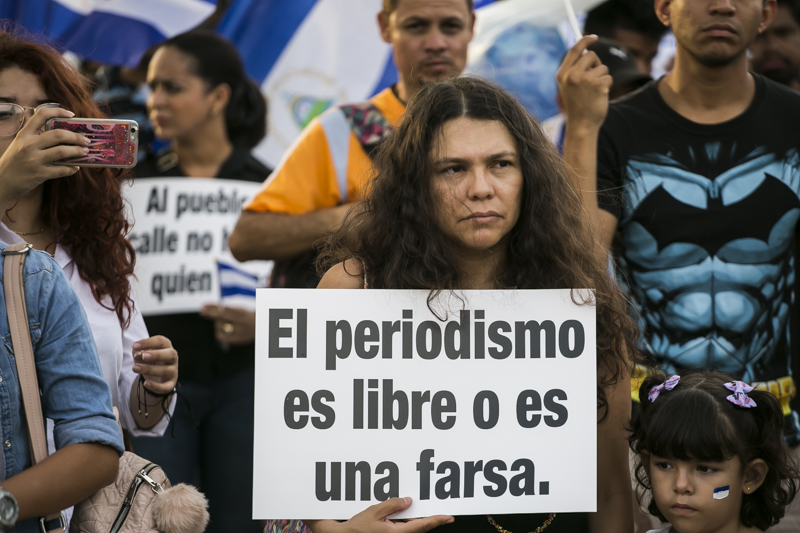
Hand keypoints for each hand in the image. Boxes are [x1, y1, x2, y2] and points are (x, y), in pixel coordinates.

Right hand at [0, 107, 89, 204]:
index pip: (41, 115)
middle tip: (86, 140)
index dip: (58, 112)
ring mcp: (34, 160)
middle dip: (76, 137)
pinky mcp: (39, 174)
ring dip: (77, 151)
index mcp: (24, 135)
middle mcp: (28, 145)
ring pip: (62, 151)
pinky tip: (76, 167)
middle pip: (57, 134)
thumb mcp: (18, 143)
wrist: (2, 182)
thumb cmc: (13, 162)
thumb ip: (33, 136)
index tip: (72, 114)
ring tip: (85, 152)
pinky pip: (61, 170)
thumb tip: (56, 129)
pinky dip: (71, 168)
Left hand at [132, 335, 177, 393]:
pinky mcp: (171, 383)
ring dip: (150, 369)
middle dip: (156, 355)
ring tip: (135, 368)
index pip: (160, 341)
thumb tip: (138, 354)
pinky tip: (145, 383)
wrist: (155, 375)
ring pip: (166, 370)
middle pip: (170, 354)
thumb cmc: (149, 360)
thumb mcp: (142, 353)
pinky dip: (156, 386)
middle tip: (143, 356)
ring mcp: (173, 370)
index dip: (148, 342)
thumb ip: (139, 351)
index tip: (134, 346)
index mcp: (166, 346)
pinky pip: (166, 386)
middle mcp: (172, 358)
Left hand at [200, 304, 255, 344]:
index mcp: (242, 313)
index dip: (213, 308)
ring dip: (218, 323)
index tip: (204, 306)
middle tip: (202, 311)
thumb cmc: (246, 316)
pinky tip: (221, 330)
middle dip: (210, 313)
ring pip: (219, 326)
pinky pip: (220, 336)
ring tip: (225, 322)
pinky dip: (218, 332)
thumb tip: (207, 306)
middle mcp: (241, 322)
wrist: (260, 327)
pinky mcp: (236, 340)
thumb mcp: (238, 309)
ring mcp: (239, 332)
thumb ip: (224, 308)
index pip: (224, 309)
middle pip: (220, 317)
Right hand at [306, 498, 453, 532]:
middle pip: (421, 528)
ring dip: (421, 522)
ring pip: (413, 530)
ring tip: (429, 513)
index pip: (422, 525)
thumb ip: (393, 505)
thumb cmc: (357, 528)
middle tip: (444, 514)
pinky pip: (405, 531)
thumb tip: (409, 501)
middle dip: (432, 520)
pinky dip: (411, 523)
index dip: (437, 520)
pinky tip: (409, 516)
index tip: (449, 516)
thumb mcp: (374, 511)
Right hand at [556, 35, 612, 133]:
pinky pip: (608, 77)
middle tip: (594, 78)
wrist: (581, 125)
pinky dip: (607, 86)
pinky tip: (600, 96)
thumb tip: (587, 52)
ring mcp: (585, 79)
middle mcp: (572, 75)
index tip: (594, 37)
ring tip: (595, 92)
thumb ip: (575, 70)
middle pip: (591, 56)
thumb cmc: (577, 105)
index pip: (574, 50)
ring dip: (602, 77)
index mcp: (562, 74)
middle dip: (596, 64)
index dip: (585, 41)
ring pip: (602, 67)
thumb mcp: (569, 86)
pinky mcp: (598, 84)